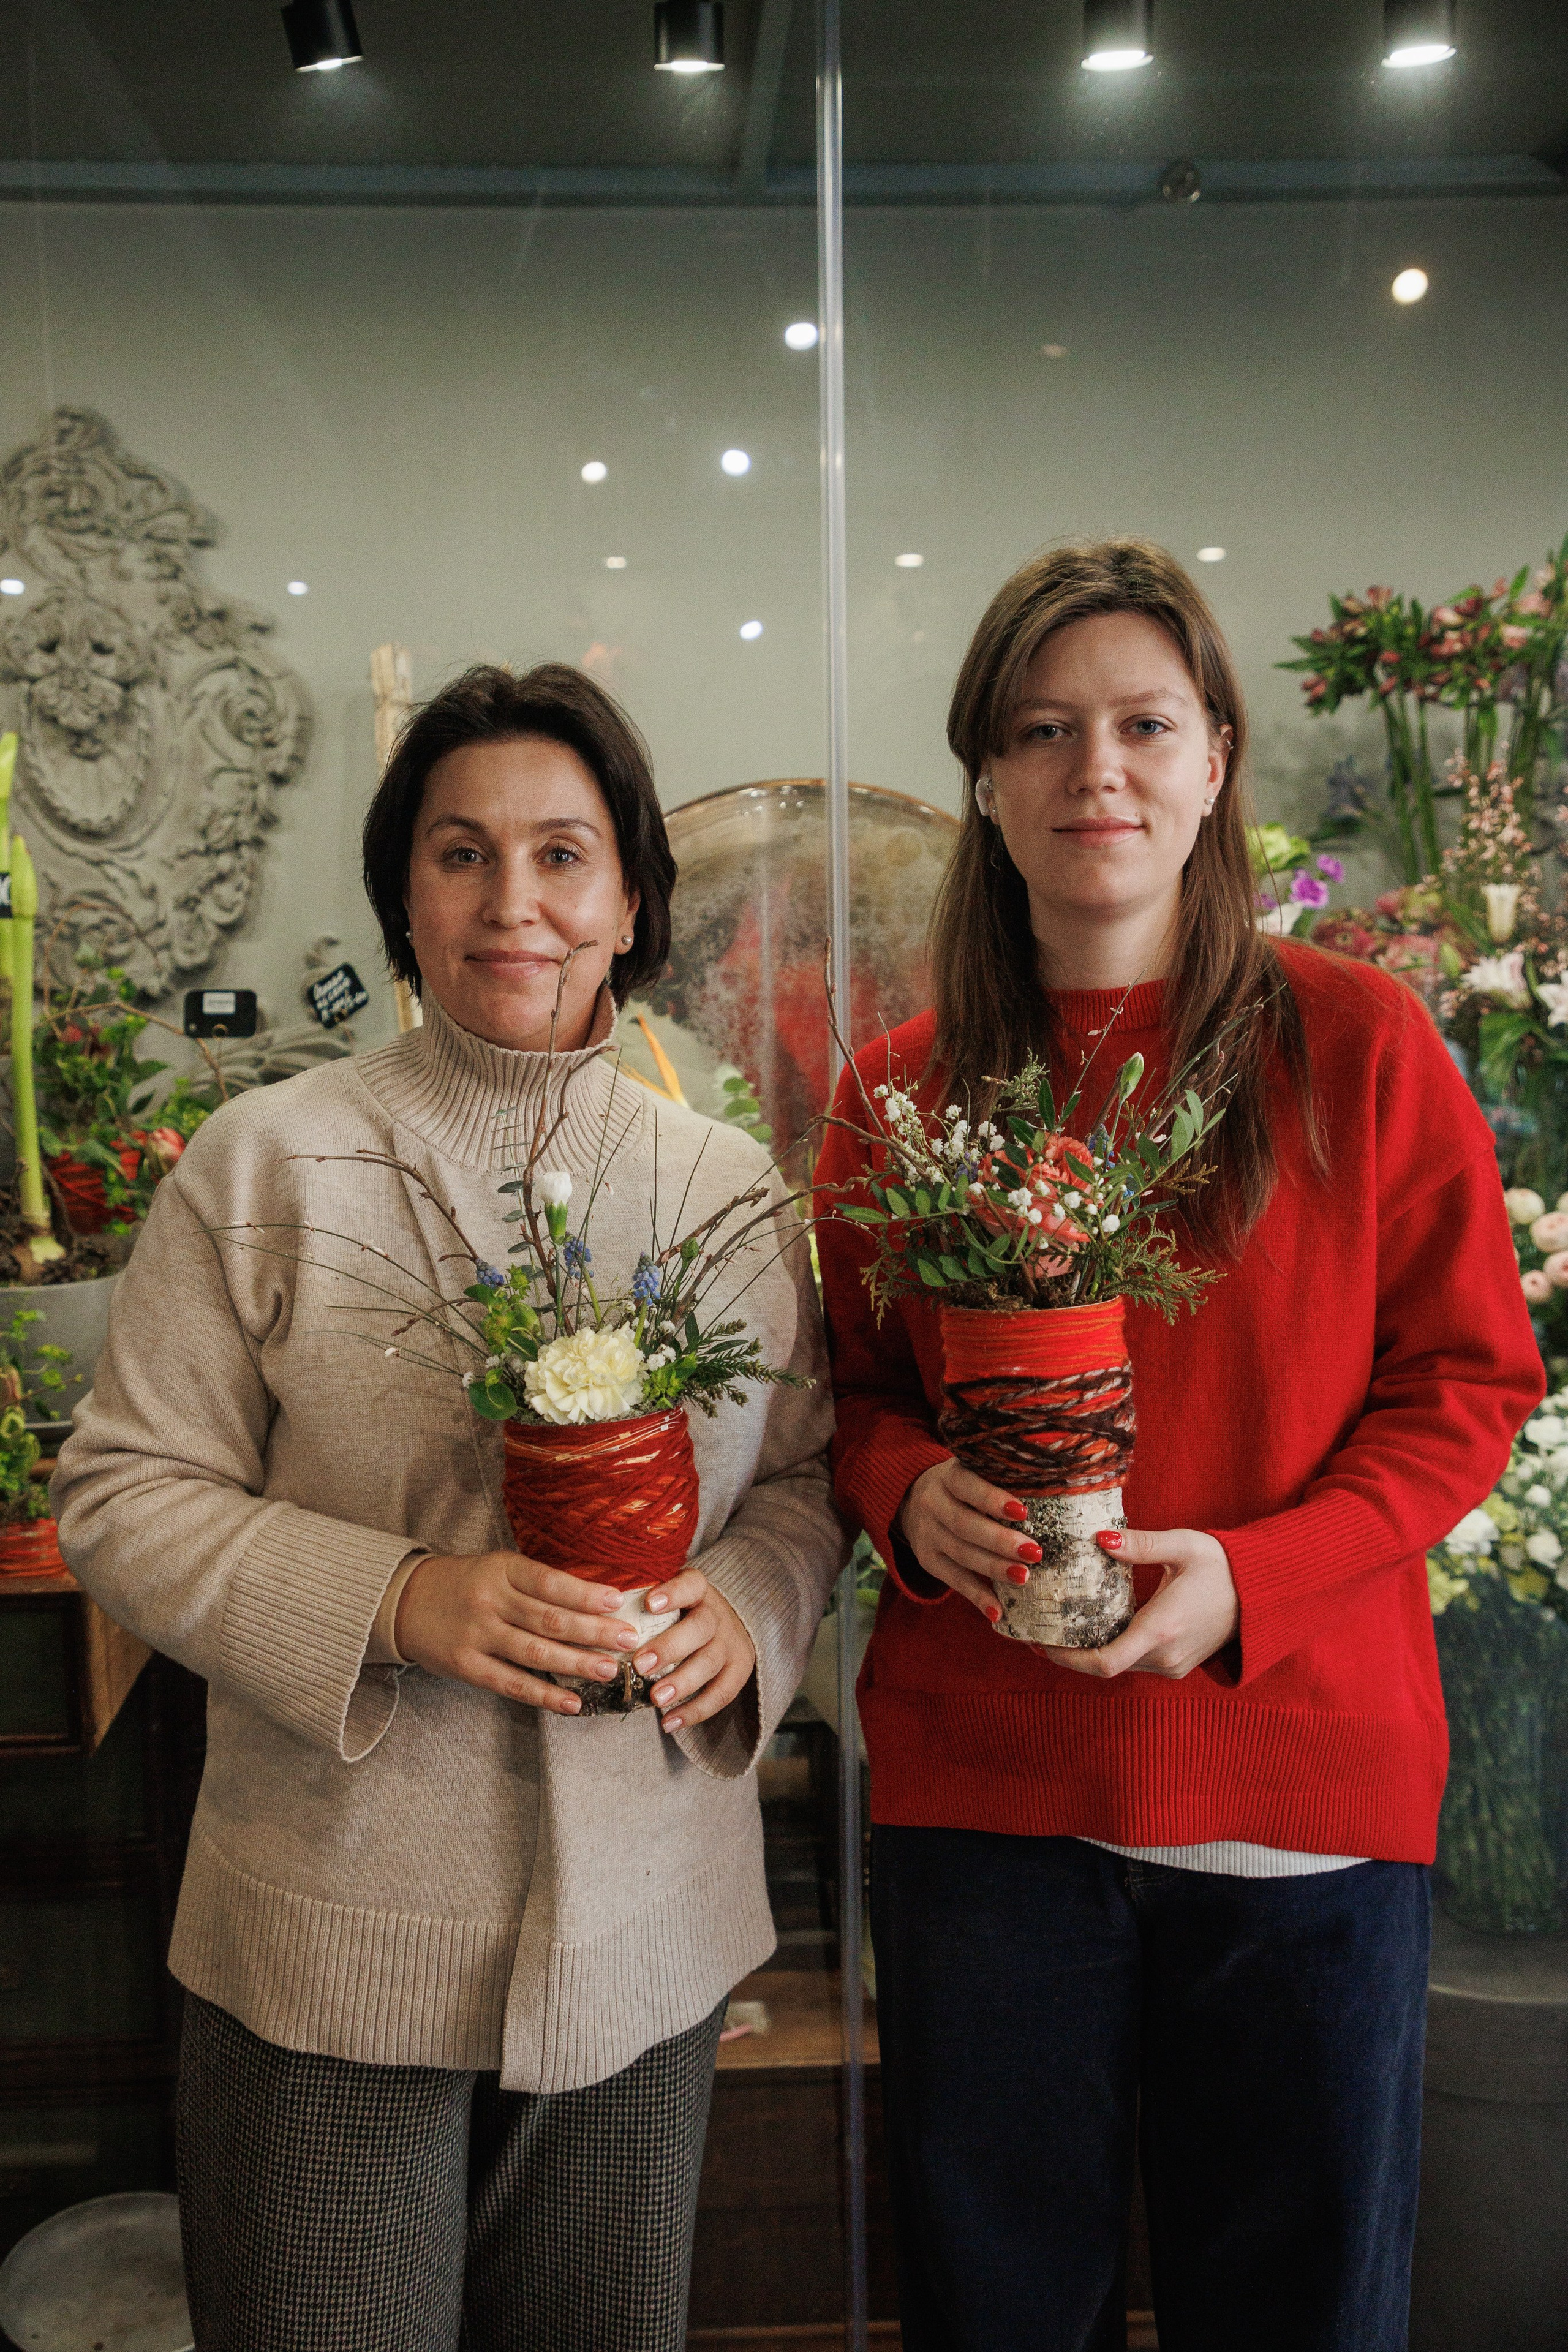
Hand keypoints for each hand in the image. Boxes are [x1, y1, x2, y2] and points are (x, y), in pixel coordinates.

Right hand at [395, 1549, 642, 1715]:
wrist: (406, 1601)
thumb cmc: (466, 1583)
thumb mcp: (497, 1568)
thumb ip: (536, 1583)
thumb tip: (594, 1599)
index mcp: (501, 1569)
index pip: (550, 1582)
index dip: (585, 1594)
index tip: (617, 1602)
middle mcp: (489, 1600)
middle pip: (549, 1618)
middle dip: (593, 1631)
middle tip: (628, 1641)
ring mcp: (476, 1635)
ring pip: (535, 1652)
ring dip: (576, 1664)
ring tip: (609, 1670)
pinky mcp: (466, 1665)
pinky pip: (511, 1683)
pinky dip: (544, 1695)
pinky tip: (572, 1703)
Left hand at [630, 1565, 757, 1733]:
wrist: (728, 1625)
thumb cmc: (681, 1613)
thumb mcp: (668, 1598)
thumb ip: (641, 1602)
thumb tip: (596, 1614)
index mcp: (699, 1591)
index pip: (691, 1584)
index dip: (673, 1593)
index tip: (648, 1603)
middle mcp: (718, 1615)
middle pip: (700, 1627)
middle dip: (669, 1647)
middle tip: (640, 1664)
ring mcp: (731, 1643)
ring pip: (710, 1662)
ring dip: (682, 1682)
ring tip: (656, 1698)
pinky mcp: (739, 1671)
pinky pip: (721, 1694)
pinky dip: (695, 1711)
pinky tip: (669, 1722)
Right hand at [896, 1458, 1041, 1626]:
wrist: (913, 1501)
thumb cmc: (965, 1487)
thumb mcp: (974, 1472)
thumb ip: (1002, 1479)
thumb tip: (1056, 1488)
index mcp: (948, 1476)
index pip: (967, 1485)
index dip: (992, 1499)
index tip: (1023, 1512)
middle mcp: (933, 1503)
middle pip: (965, 1525)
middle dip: (1000, 1541)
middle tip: (1034, 1553)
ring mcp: (928, 1534)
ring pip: (962, 1554)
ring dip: (994, 1569)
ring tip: (1023, 1577)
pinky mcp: (928, 1560)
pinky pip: (954, 1580)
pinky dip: (977, 1597)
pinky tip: (998, 1611)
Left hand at [1039, 1527, 1238, 1680]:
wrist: (1262, 1593)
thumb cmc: (1224, 1567)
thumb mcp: (1182, 1547)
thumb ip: (1139, 1544)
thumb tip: (1099, 1539)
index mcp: (1161, 1630)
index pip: (1105, 1661)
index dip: (1067, 1658)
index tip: (1041, 1642)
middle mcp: (1166, 1657)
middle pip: (1104, 1665)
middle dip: (1069, 1651)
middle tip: (1037, 1628)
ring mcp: (1173, 1665)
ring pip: (1119, 1664)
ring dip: (1090, 1650)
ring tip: (1059, 1624)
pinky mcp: (1177, 1665)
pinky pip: (1135, 1662)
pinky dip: (1112, 1648)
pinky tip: (1094, 1625)